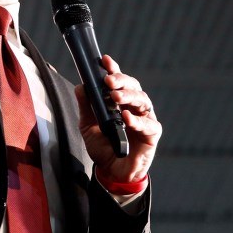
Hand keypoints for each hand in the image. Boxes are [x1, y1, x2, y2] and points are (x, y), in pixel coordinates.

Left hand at [76, 55, 161, 187]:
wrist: (112, 171)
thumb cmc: (103, 146)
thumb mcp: (87, 126)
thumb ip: (85, 107)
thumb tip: (80, 87)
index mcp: (120, 101)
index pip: (118, 81)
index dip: (113, 69)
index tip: (104, 60)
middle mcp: (134, 106)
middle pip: (133, 86)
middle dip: (121, 80)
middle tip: (108, 80)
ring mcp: (145, 118)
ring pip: (142, 100)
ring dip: (129, 96)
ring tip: (115, 96)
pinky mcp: (152, 134)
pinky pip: (149, 124)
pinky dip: (137, 120)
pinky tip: (127, 118)